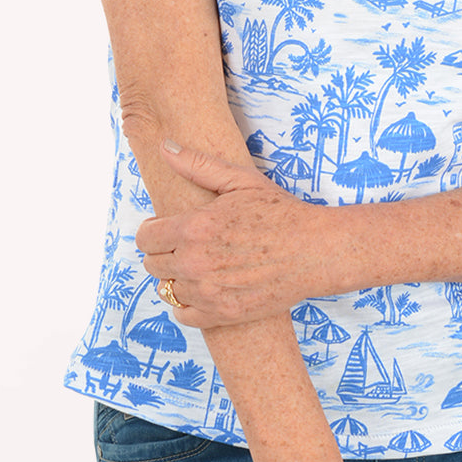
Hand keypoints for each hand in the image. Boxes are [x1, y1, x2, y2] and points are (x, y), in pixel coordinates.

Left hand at [137, 142, 340, 328]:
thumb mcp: (240, 180)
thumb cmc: (280, 213)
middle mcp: (195, 262)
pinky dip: (188, 305)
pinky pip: (184, 315)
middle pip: (152, 265)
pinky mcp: (223, 313)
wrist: (315, 251)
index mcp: (194, 227)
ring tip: (198, 267)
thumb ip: (197, 164)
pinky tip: (204, 289)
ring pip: (167, 290)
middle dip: (163, 254)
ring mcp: (208, 291)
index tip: (165, 229)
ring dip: (177, 279)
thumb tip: (165, 146)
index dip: (153, 231)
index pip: (146, 237)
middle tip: (185, 247)